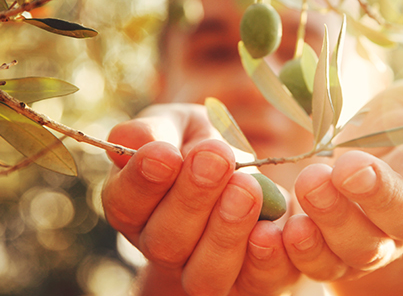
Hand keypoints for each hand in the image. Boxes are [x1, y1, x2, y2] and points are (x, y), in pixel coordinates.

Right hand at [102, 104, 298, 294]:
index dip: (142, 182)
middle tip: (216, 158)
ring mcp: (206, 270)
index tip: (165, 153)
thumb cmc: (205, 147)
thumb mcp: (182, 127)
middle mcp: (165, 247)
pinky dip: (266, 260)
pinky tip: (272, 229)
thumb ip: (158, 129)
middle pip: (164, 243)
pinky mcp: (250, 281)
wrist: (249, 175)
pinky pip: (256, 284)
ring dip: (225, 232)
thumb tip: (132, 137)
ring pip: (204, 275)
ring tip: (246, 187)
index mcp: (139, 208)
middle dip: (191, 199)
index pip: (124, 205)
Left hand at [282, 70, 402, 292]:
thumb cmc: (390, 133)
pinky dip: (301, 250)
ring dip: (334, 218)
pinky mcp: (334, 257)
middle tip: (351, 167)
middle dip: (380, 193)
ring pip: (362, 245)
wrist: (357, 176)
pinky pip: (320, 264)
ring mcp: (374, 241)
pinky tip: (283, 227)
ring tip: (311, 181)